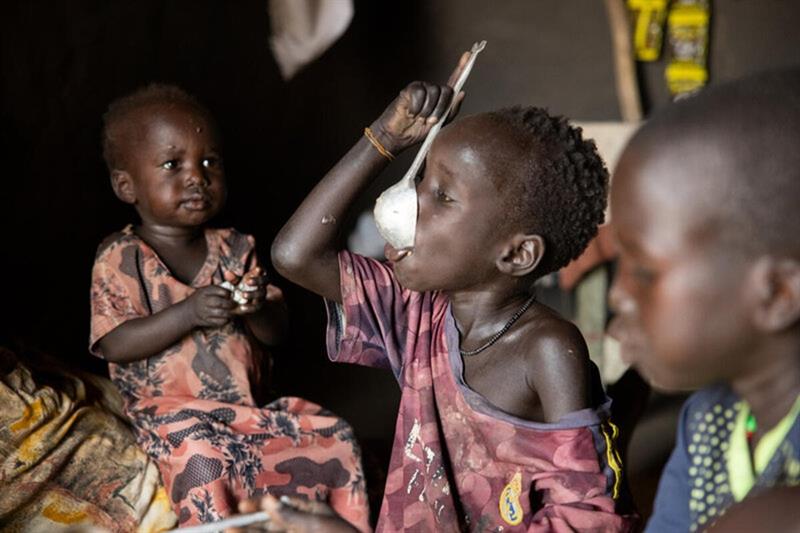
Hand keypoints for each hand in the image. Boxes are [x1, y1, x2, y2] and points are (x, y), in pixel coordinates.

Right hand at [183, 285, 234, 327]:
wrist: (189, 311)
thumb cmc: (202, 298)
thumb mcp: (206, 290)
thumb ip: (218, 290)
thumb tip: (234, 294)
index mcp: (204, 291)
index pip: (219, 291)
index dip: (228, 293)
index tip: (230, 295)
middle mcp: (204, 301)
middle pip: (221, 302)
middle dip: (231, 304)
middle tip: (234, 304)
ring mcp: (204, 312)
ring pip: (221, 313)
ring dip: (230, 312)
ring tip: (232, 311)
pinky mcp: (206, 321)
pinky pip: (219, 322)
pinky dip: (226, 320)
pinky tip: (227, 317)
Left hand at [225, 267, 283, 315]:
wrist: (240, 305)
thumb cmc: (240, 289)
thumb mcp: (236, 283)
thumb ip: (233, 279)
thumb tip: (227, 273)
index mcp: (258, 278)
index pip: (262, 271)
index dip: (261, 271)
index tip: (257, 269)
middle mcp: (262, 286)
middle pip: (265, 281)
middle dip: (258, 280)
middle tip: (248, 281)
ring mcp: (261, 297)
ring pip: (261, 294)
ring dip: (252, 294)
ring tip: (243, 294)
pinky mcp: (257, 307)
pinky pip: (256, 307)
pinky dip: (249, 307)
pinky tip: (242, 307)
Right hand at [225, 494, 356, 532]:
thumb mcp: (317, 525)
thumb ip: (291, 515)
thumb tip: (268, 501)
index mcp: (308, 511)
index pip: (279, 505)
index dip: (259, 505)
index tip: (242, 506)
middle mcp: (299, 525)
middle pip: (269, 524)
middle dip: (249, 525)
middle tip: (228, 525)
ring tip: (230, 531)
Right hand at [371, 51, 468, 152]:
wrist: (399, 136)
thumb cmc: (417, 131)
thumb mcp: (440, 124)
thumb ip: (452, 110)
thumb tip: (462, 93)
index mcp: (441, 97)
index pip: (453, 80)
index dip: (461, 67)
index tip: (468, 54)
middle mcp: (432, 90)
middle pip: (447, 90)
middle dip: (440, 108)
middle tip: (430, 121)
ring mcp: (420, 88)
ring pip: (433, 92)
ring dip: (427, 111)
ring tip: (418, 118)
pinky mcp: (409, 89)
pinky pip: (419, 94)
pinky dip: (416, 108)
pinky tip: (410, 113)